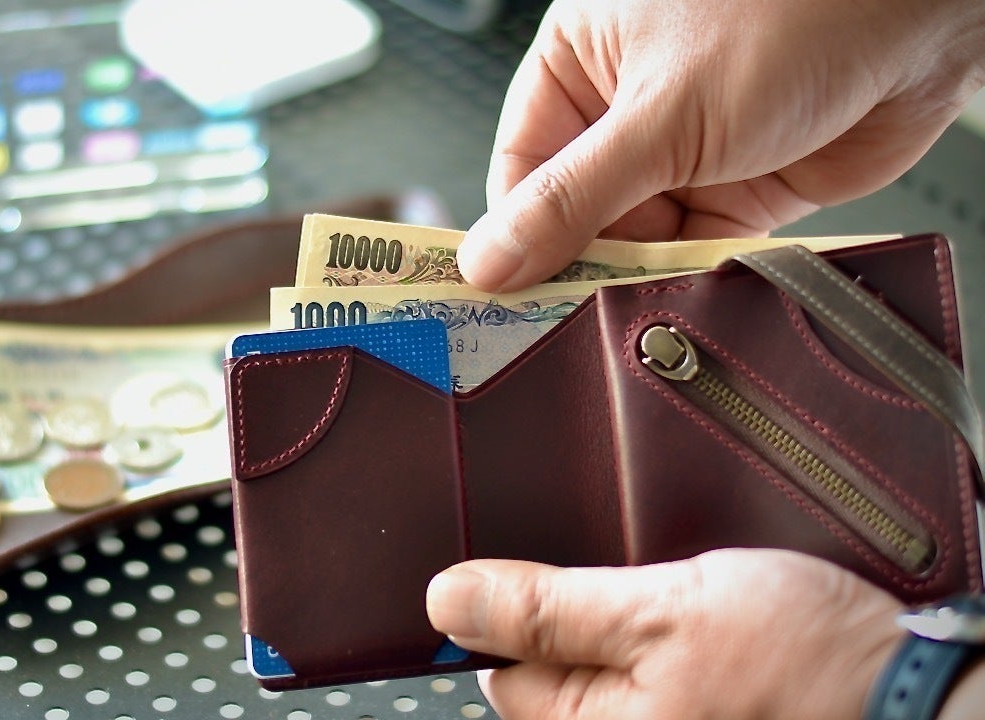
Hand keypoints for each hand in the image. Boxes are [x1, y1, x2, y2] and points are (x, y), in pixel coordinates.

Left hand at [425, 549, 905, 719]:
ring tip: (679, 599)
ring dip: (625, 617)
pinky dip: (661, 634)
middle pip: (553, 668)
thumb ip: (548, 609)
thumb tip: (448, 600)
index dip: (513, 609)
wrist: (912, 689)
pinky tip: (700, 616)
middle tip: (638, 586)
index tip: (541, 572)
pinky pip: (649, 671)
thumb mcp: (660, 610)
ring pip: (606, 661)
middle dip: (579, 613)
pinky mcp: (697, 715)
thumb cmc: (804, 663)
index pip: (500, 670)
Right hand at [458, 0, 984, 291]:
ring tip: (626, 311)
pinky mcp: (741, 191)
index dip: (512, 233)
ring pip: (635, 240)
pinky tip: (679, 297)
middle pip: (576, 213)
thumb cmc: (792, 12)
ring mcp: (686, 153)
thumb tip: (491, 259)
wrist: (920, 18)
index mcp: (582, 61)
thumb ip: (573, 198)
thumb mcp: (659, 114)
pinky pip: (693, 251)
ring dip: (636, 277)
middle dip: (578, 263)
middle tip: (559, 320)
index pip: (523, 167)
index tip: (500, 294)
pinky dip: (689, 278)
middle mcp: (628, 108)